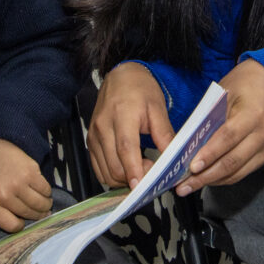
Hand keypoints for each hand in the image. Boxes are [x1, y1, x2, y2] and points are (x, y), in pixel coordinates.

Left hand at [0, 138, 52, 239]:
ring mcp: (18, 184)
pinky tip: (43, 191)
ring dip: (45, 206)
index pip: (12, 226)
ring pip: (39, 204)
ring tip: (45, 204)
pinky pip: (45, 189)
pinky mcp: (30, 172)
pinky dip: (47, 192)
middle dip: (36, 216)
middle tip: (40, 213)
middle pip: (28, 215)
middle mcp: (3, 196)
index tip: (22, 220)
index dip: (20, 225)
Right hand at [88, 62, 173, 189]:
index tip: (142, 186)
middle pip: (114, 165)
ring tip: (142, 170)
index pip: (125, 148)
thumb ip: (165, 134)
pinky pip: (99, 169)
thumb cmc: (141, 90)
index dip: (133, 169)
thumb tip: (173, 159)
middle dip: (133, 178)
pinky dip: (113, 176)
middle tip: (152, 173)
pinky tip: (128, 169)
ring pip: (105, 172)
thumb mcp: (158, 108)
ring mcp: (94, 136)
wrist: (121, 77)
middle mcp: (103, 127)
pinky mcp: (90, 142)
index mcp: (122, 115)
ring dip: (123, 180)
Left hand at [175, 59, 263, 195]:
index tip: (191, 168)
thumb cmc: (244, 83)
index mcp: (254, 113)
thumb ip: (208, 118)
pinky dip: (225, 176)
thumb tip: (188, 145)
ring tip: (191, 186)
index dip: (209, 154)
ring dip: (213, 180)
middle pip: (233, 161)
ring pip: (238, 171)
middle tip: (184, 185)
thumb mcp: (222, 92)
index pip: (228, 138)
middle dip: (206, 176)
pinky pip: (245, 170)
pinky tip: (208, 178)